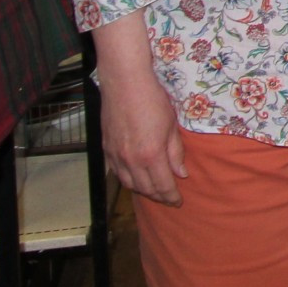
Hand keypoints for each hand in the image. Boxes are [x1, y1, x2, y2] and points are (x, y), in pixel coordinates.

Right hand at [100, 68, 186, 207]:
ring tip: (154, 192)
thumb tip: (181, 174)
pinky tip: (136, 179)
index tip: (178, 202)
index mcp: (151, 155)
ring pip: (129, 184)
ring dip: (142, 191)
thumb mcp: (171, 126)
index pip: (162, 185)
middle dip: (158, 197)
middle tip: (169, 199)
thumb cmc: (153, 101)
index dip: (171, 197)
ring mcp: (116, 156)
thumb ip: (175, 153)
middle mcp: (131, 160)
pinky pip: (117, 173)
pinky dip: (128, 181)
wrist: (125, 84)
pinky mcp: (106, 149)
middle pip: (145, 189)